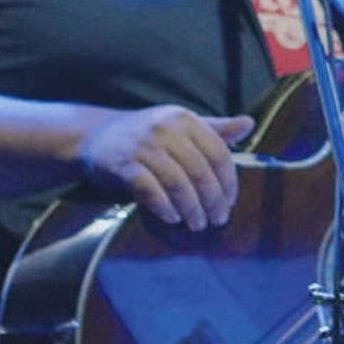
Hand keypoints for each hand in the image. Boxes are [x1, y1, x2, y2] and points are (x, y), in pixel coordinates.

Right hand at [77, 105, 252, 229]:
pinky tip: (172, 218)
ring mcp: (142, 145)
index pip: (218, 153)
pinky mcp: (122, 164)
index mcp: (185, 119)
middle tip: (218, 220)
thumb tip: (250, 124)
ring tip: (197, 224)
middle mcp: (165, 128)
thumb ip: (215, 129)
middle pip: (200, 171)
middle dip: (212, 200)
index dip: (228, 181)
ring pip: (177, 183)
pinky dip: (164, 207)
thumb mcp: (181, 126)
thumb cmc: (147, 135)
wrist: (94, 136)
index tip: (231, 202)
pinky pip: (149, 190)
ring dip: (191, 209)